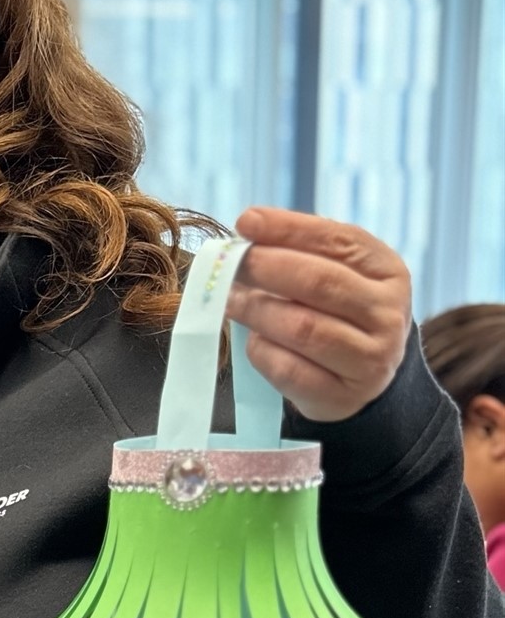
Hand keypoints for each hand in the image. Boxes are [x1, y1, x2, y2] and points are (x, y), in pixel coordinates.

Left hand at [226, 207, 411, 422]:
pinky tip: (253, 341)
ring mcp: (370, 358)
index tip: (246, 221)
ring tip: (230, 301)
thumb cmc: (338, 316)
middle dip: (266, 268)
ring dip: (255, 311)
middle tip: (230, 264)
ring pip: (301, 327)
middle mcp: (387, 314)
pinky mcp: (341, 395)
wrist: (363, 382)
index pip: (340, 241)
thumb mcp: (337, 276)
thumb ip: (301, 252)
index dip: (289, 229)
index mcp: (388, 272)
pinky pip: (288, 369)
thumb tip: (249, 227)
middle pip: (319, 283)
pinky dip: (261, 351)